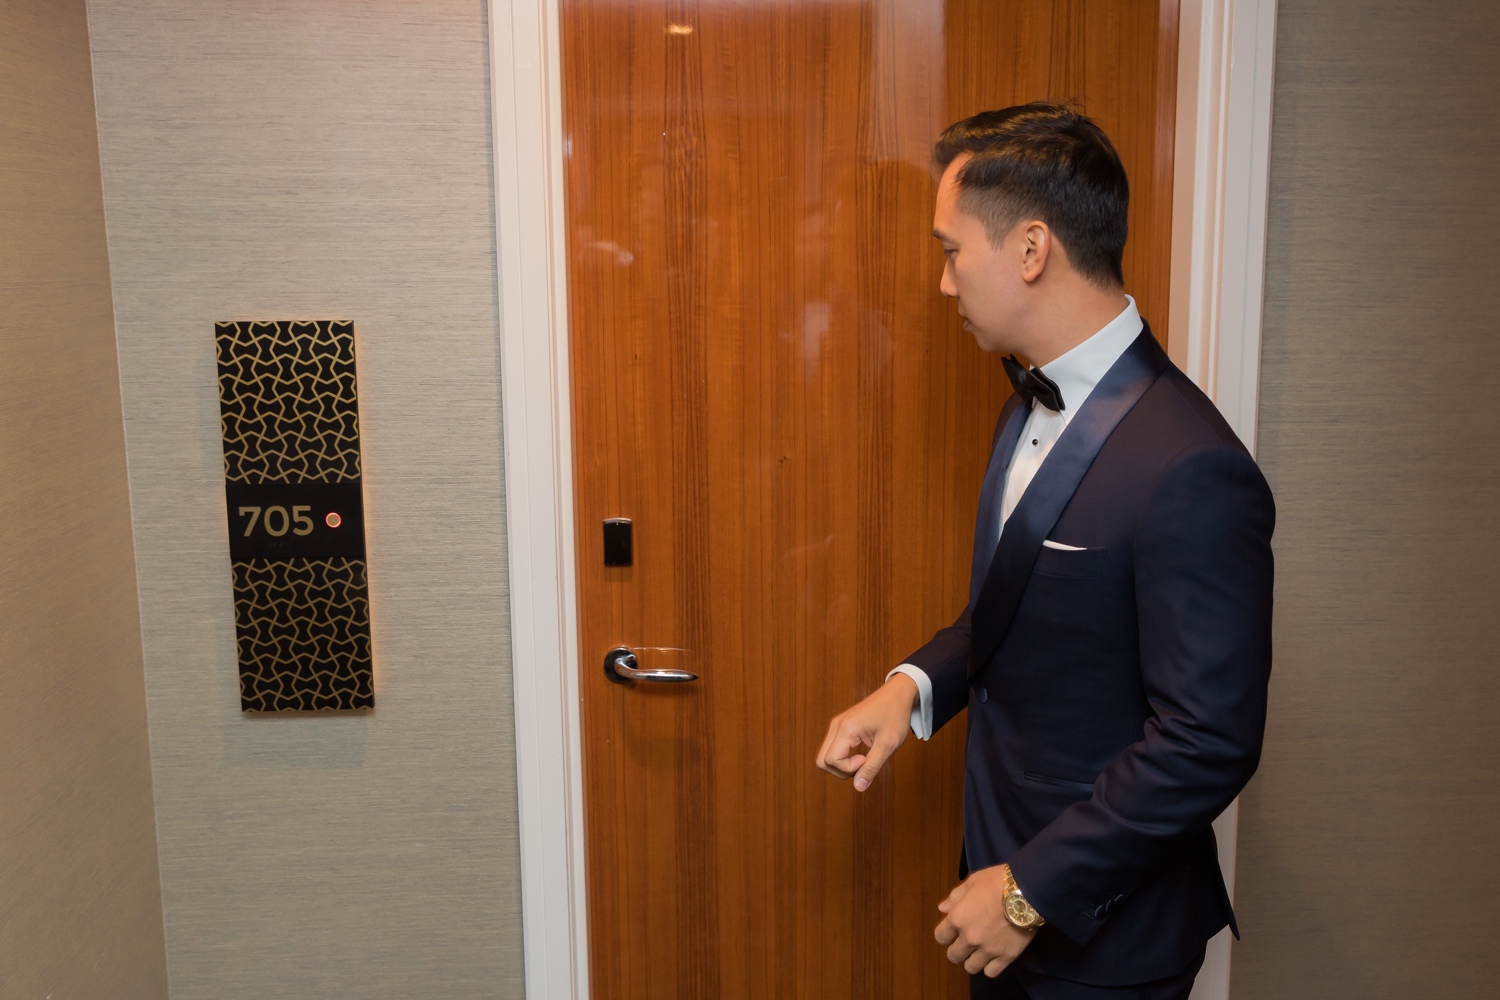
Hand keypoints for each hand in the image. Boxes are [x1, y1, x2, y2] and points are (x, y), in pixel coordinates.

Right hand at [815, 673, 917, 790]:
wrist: (898, 694)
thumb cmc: (895, 715)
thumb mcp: (888, 744)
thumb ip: (872, 767)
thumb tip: (859, 787)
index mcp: (846, 728)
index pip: (830, 760)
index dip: (848, 769)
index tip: (867, 760)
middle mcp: (836, 726)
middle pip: (822, 760)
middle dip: (841, 771)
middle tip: (864, 764)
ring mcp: (837, 725)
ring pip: (826, 756)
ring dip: (843, 765)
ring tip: (865, 759)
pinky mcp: (841, 727)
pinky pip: (834, 749)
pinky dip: (844, 757)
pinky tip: (862, 754)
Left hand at [934, 865, 1035, 977]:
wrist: (1027, 892)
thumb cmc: (997, 882)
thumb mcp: (973, 881)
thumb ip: (955, 897)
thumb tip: (942, 909)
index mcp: (958, 919)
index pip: (940, 937)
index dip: (945, 934)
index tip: (952, 932)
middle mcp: (969, 938)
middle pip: (954, 956)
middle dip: (957, 950)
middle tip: (966, 944)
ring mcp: (988, 950)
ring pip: (971, 968)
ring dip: (972, 960)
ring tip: (980, 953)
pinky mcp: (1006, 957)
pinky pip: (991, 972)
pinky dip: (990, 967)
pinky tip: (994, 958)